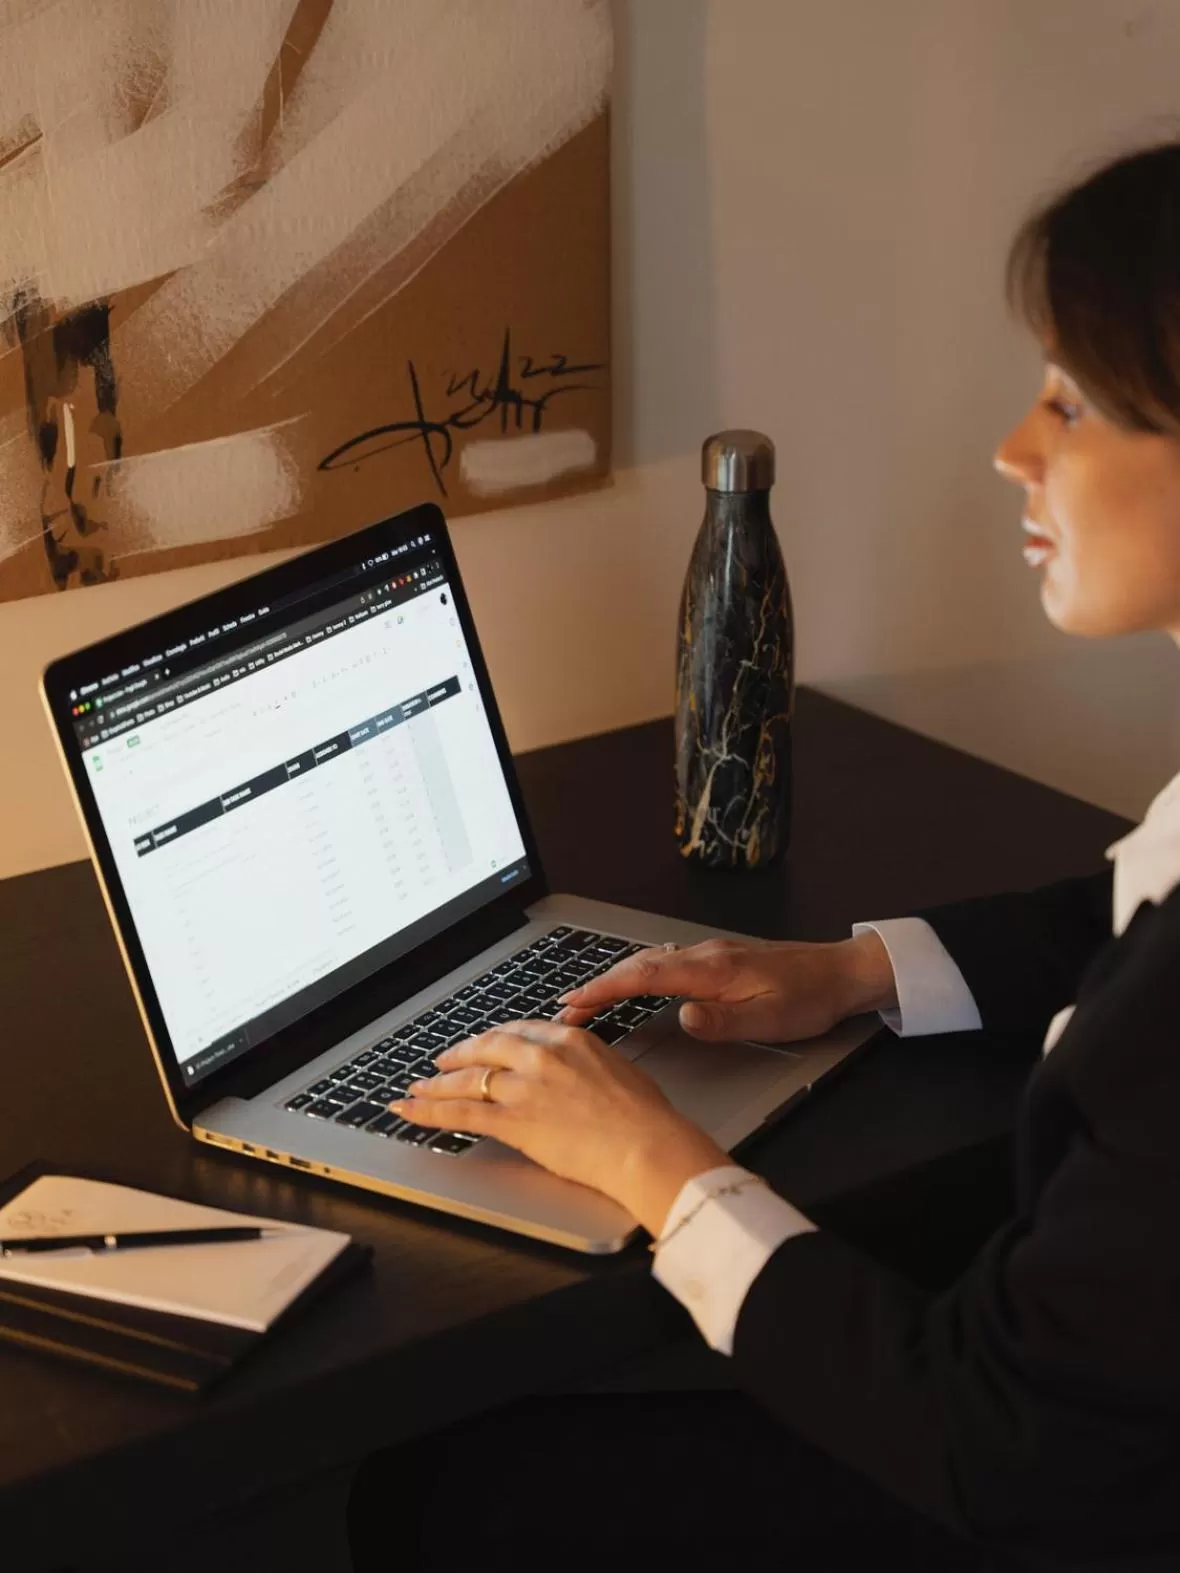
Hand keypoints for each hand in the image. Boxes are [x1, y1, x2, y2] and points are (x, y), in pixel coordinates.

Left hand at [391, 1021, 727, 1236]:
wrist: (645, 1145)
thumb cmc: (644, 1117)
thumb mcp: (616, 1070)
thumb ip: (586, 1064)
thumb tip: (576, 1074)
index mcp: (569, 1039)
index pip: (518, 1031)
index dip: (492, 1040)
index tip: (482, 1045)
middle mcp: (540, 1056)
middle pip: (485, 1049)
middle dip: (458, 1055)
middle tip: (441, 1062)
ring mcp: (523, 1087)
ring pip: (466, 1080)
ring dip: (435, 1085)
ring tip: (416, 1088)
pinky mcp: (512, 1121)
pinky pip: (460, 1113)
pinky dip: (428, 1111)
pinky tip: (410, 1111)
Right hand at [557, 931, 896, 1043]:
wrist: (841, 972)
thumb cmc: (809, 999)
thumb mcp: (770, 1021)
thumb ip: (723, 1022)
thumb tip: (683, 1019)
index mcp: (711, 970)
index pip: (644, 978)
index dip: (603, 990)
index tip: (573, 1005)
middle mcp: (704, 955)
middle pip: (638, 966)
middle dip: (597, 985)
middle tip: (565, 1010)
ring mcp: (710, 953)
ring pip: (650, 961)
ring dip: (615, 978)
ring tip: (587, 998)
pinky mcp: (719, 957)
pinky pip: (665, 962)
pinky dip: (638, 972)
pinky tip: (634, 981)